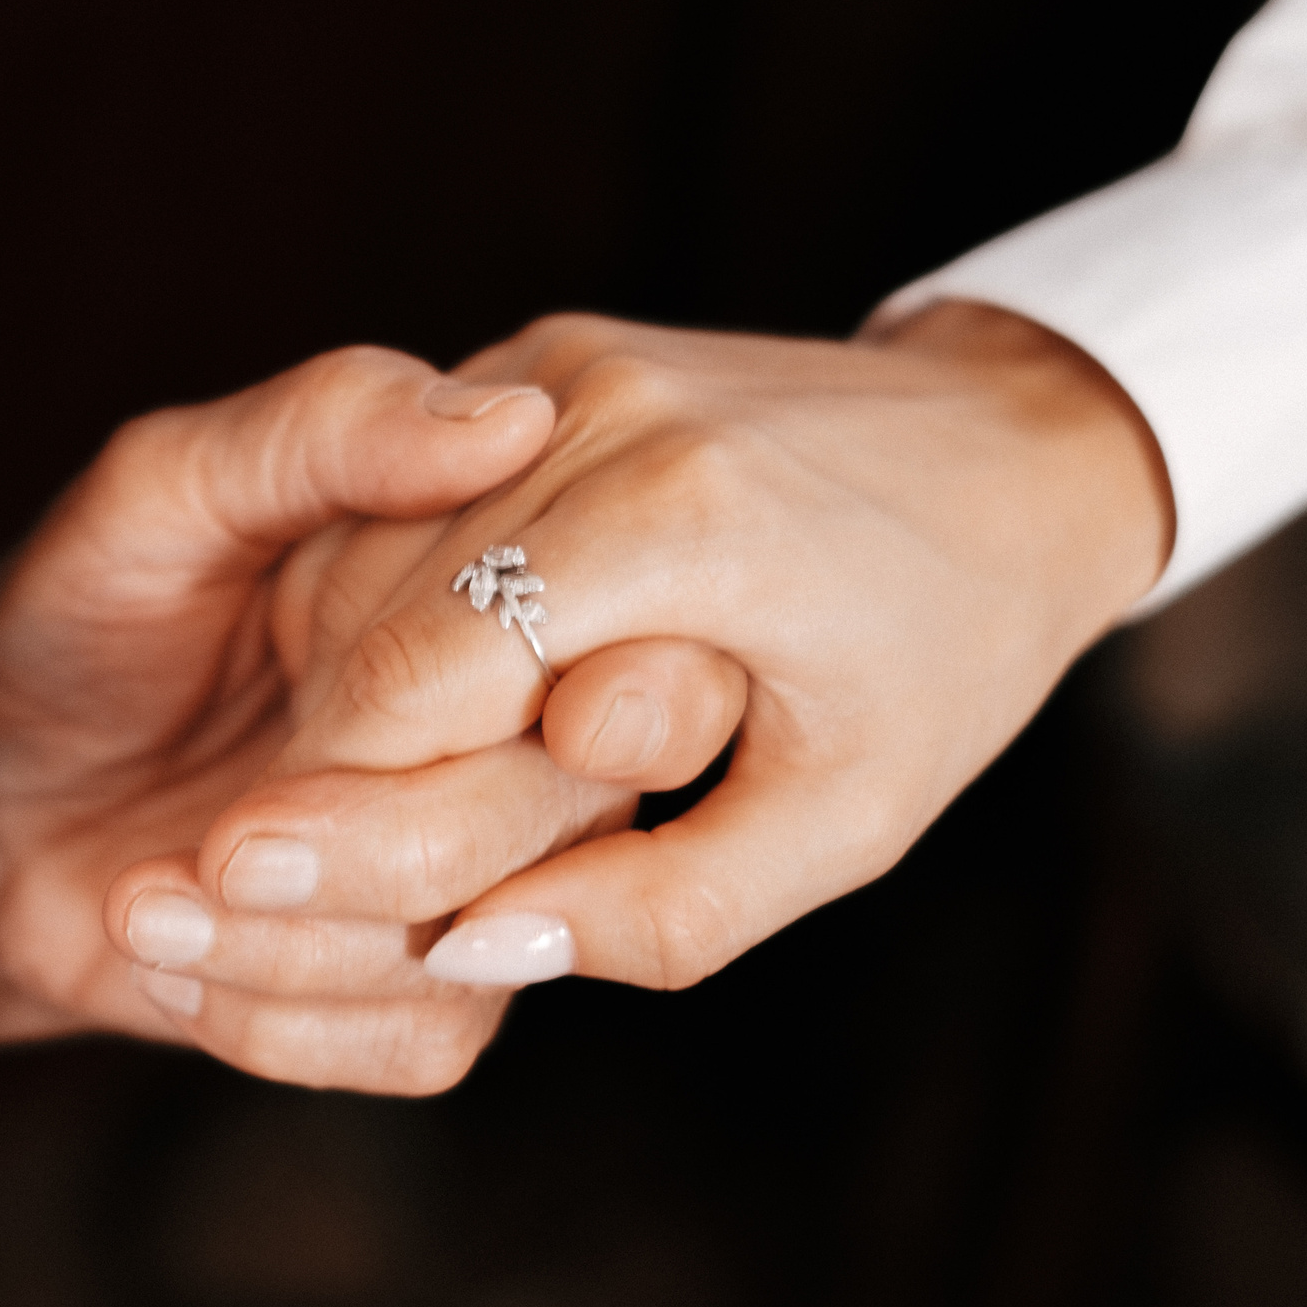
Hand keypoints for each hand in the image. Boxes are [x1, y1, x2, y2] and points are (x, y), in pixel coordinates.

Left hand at [0, 347, 563, 1068]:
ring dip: (294, 939)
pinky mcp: (413, 993)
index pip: (625, 644)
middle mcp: (518, 737)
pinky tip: (172, 942)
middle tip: (226, 835)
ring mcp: (479, 875)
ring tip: (156, 891)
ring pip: (485, 945)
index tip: (355, 700)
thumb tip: (506, 414)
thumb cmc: (80, 623)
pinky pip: (422, 1038)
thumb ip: (328, 427)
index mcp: (501, 599)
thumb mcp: (167, 488)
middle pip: (557, 816)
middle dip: (378, 842)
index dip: (512, 688)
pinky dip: (274, 1014)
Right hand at [112, 304, 1168, 1081]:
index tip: (289, 889)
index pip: (413, 675)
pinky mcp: (541, 355)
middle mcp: (597, 407)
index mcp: (676, 519)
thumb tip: (467, 952)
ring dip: (348, 675)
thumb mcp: (847, 824)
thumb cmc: (946, 653)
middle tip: (330, 860)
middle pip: (361, 608)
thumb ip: (661, 915)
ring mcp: (560, 362)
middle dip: (333, 751)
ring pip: (357, 544)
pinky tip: (449, 685)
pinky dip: (388, 596)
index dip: (342, 801)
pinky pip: (400, 492)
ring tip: (412, 783)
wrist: (1017, 454)